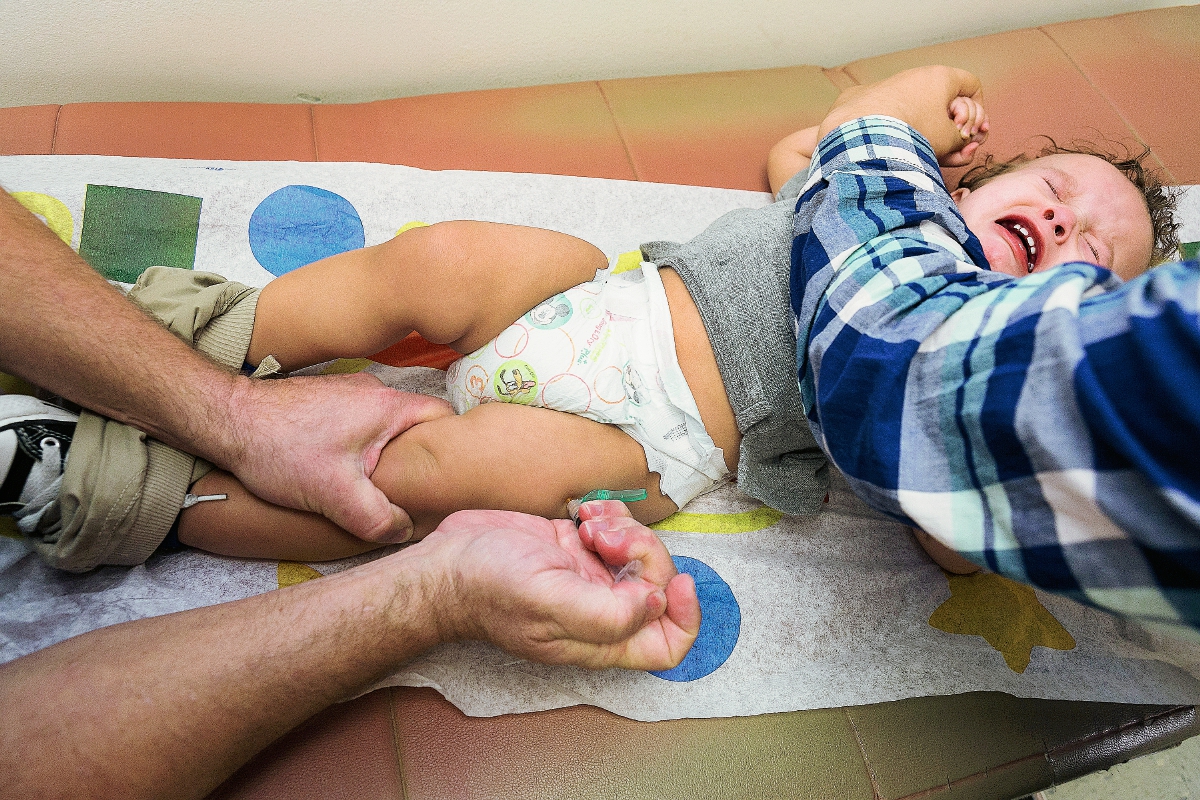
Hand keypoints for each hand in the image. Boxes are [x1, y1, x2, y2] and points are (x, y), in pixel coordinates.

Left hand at [222, 373, 452, 542]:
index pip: (444, 418)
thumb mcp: (334, 495)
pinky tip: (347, 470)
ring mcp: (350, 392)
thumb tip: (403, 530)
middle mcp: (375, 391)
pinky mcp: (329, 401)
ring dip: (387, 454)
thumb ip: (377, 518)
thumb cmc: (280, 448)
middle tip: (414, 490)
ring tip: (379, 485)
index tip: (449, 477)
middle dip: (419, 457)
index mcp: (388, 405)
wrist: (227, 420)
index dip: (452, 448)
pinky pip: (364, 424)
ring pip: (388, 426)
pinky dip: (364, 446)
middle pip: (417, 424)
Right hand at [418, 501, 700, 669]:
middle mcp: (601, 611)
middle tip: (606, 537)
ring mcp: (589, 578)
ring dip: (625, 529)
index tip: (675, 580)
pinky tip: (585, 512)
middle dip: (643, 553)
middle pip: (657, 586)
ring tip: (590, 524)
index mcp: (600, 639)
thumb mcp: (548, 603)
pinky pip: (616, 530)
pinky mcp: (576, 548)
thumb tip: (655, 603)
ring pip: (640, 554)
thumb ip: (607, 614)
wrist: (446, 563)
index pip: (668, 645)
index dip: (685, 616)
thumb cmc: (487, 589)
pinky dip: (610, 515)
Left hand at [819, 65, 986, 165]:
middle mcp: (914, 76)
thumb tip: (961, 142)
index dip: (978, 110)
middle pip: (943, 100)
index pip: (972, 85)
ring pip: (916, 110)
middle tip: (954, 149)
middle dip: (952, 127)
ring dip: (925, 132)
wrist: (862, 135)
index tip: (972, 131)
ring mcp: (888, 86)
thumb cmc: (912, 133)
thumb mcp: (949, 139)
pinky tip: (896, 147)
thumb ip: (962, 140)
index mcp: (940, 77)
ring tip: (923, 156)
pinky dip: (896, 130)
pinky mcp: (863, 99)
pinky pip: (888, 114)